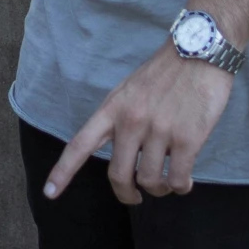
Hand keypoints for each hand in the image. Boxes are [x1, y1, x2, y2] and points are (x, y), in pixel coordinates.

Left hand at [44, 42, 235, 205]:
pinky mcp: (187, 139)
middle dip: (126, 194)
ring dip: (160, 189)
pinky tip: (184, 182)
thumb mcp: (129, 90)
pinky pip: (178, 179)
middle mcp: (131, 121)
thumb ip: (120, 119)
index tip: (49, 193)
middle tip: (136, 197)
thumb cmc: (164, 73)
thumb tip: (121, 153)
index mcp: (112, 108)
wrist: (199, 51)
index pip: (81, 144)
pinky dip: (181, 187)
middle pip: (118, 175)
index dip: (63, 171)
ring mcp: (159, 131)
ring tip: (167, 182)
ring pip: (150, 181)